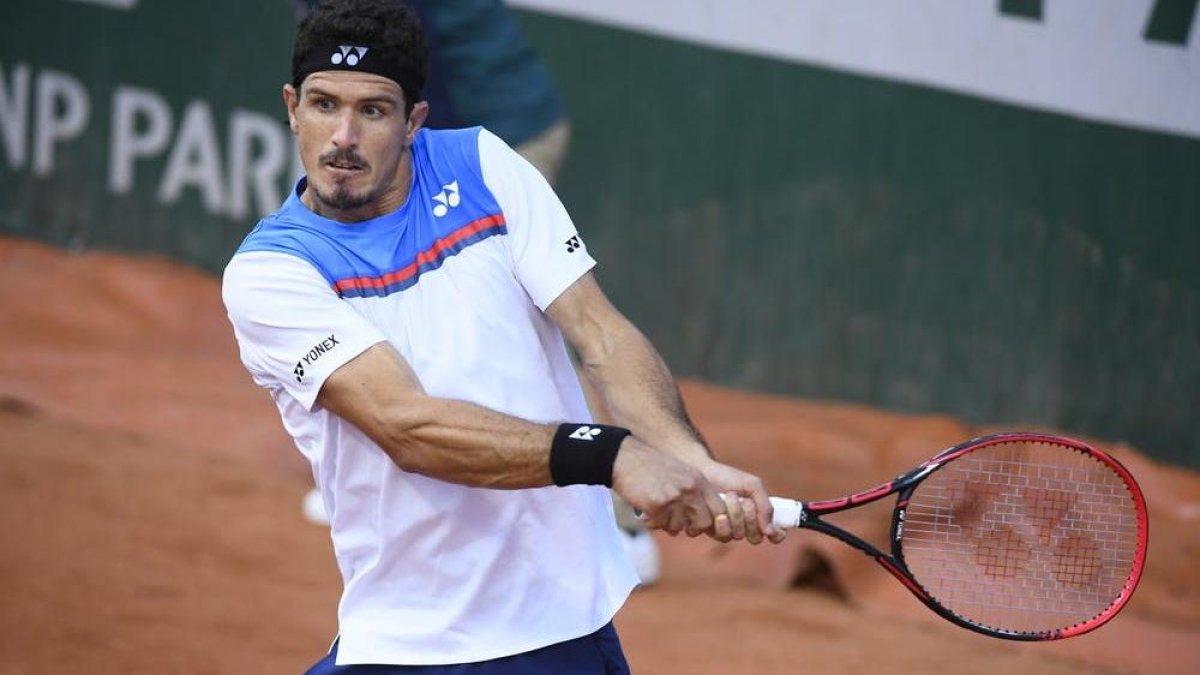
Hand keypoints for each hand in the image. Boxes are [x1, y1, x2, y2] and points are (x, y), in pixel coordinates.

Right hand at [611, 438, 725, 536]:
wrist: (624, 457)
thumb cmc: (650, 466)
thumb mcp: (681, 473)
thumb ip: (695, 491)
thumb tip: (705, 519)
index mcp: (699, 480)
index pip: (720, 509)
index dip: (710, 519)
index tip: (695, 519)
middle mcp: (691, 489)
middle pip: (704, 523)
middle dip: (691, 527)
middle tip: (675, 520)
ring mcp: (675, 497)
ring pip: (680, 527)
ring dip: (667, 524)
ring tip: (656, 511)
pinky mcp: (658, 505)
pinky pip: (661, 525)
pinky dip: (653, 522)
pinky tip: (646, 510)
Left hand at [695, 459, 785, 544]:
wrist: (701, 471)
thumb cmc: (727, 477)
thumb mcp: (752, 485)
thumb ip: (765, 506)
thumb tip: (770, 531)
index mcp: (758, 515)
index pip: (774, 534)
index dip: (777, 535)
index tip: (775, 530)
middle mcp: (744, 525)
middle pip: (756, 537)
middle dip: (751, 519)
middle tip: (745, 501)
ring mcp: (728, 529)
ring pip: (738, 536)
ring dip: (736, 516)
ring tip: (729, 497)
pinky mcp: (712, 530)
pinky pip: (722, 536)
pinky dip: (722, 522)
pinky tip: (718, 510)